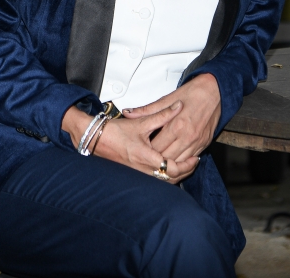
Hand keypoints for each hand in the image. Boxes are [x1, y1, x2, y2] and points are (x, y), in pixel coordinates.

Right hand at [62, 101, 196, 183]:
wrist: (95, 139)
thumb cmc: (115, 131)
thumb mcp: (141, 122)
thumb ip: (162, 115)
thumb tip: (178, 107)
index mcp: (146, 157)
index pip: (172, 168)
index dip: (186, 165)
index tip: (194, 158)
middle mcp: (142, 169)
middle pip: (171, 179)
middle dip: (185, 172)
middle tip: (193, 162)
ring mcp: (138, 174)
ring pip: (163, 182)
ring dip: (176, 176)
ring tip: (185, 166)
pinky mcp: (134, 175)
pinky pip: (154, 181)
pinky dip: (165, 178)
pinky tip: (169, 171)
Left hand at [122, 73, 220, 165]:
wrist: (214, 91)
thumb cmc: (193, 93)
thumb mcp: (167, 98)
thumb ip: (147, 109)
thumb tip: (129, 112)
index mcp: (176, 125)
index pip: (156, 147)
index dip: (147, 150)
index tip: (141, 148)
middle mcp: (187, 136)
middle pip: (166, 157)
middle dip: (156, 159)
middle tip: (147, 156)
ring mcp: (197, 142)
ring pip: (179, 161)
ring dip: (168, 162)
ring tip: (159, 159)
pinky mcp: (204, 144)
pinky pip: (190, 159)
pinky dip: (181, 160)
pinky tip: (174, 157)